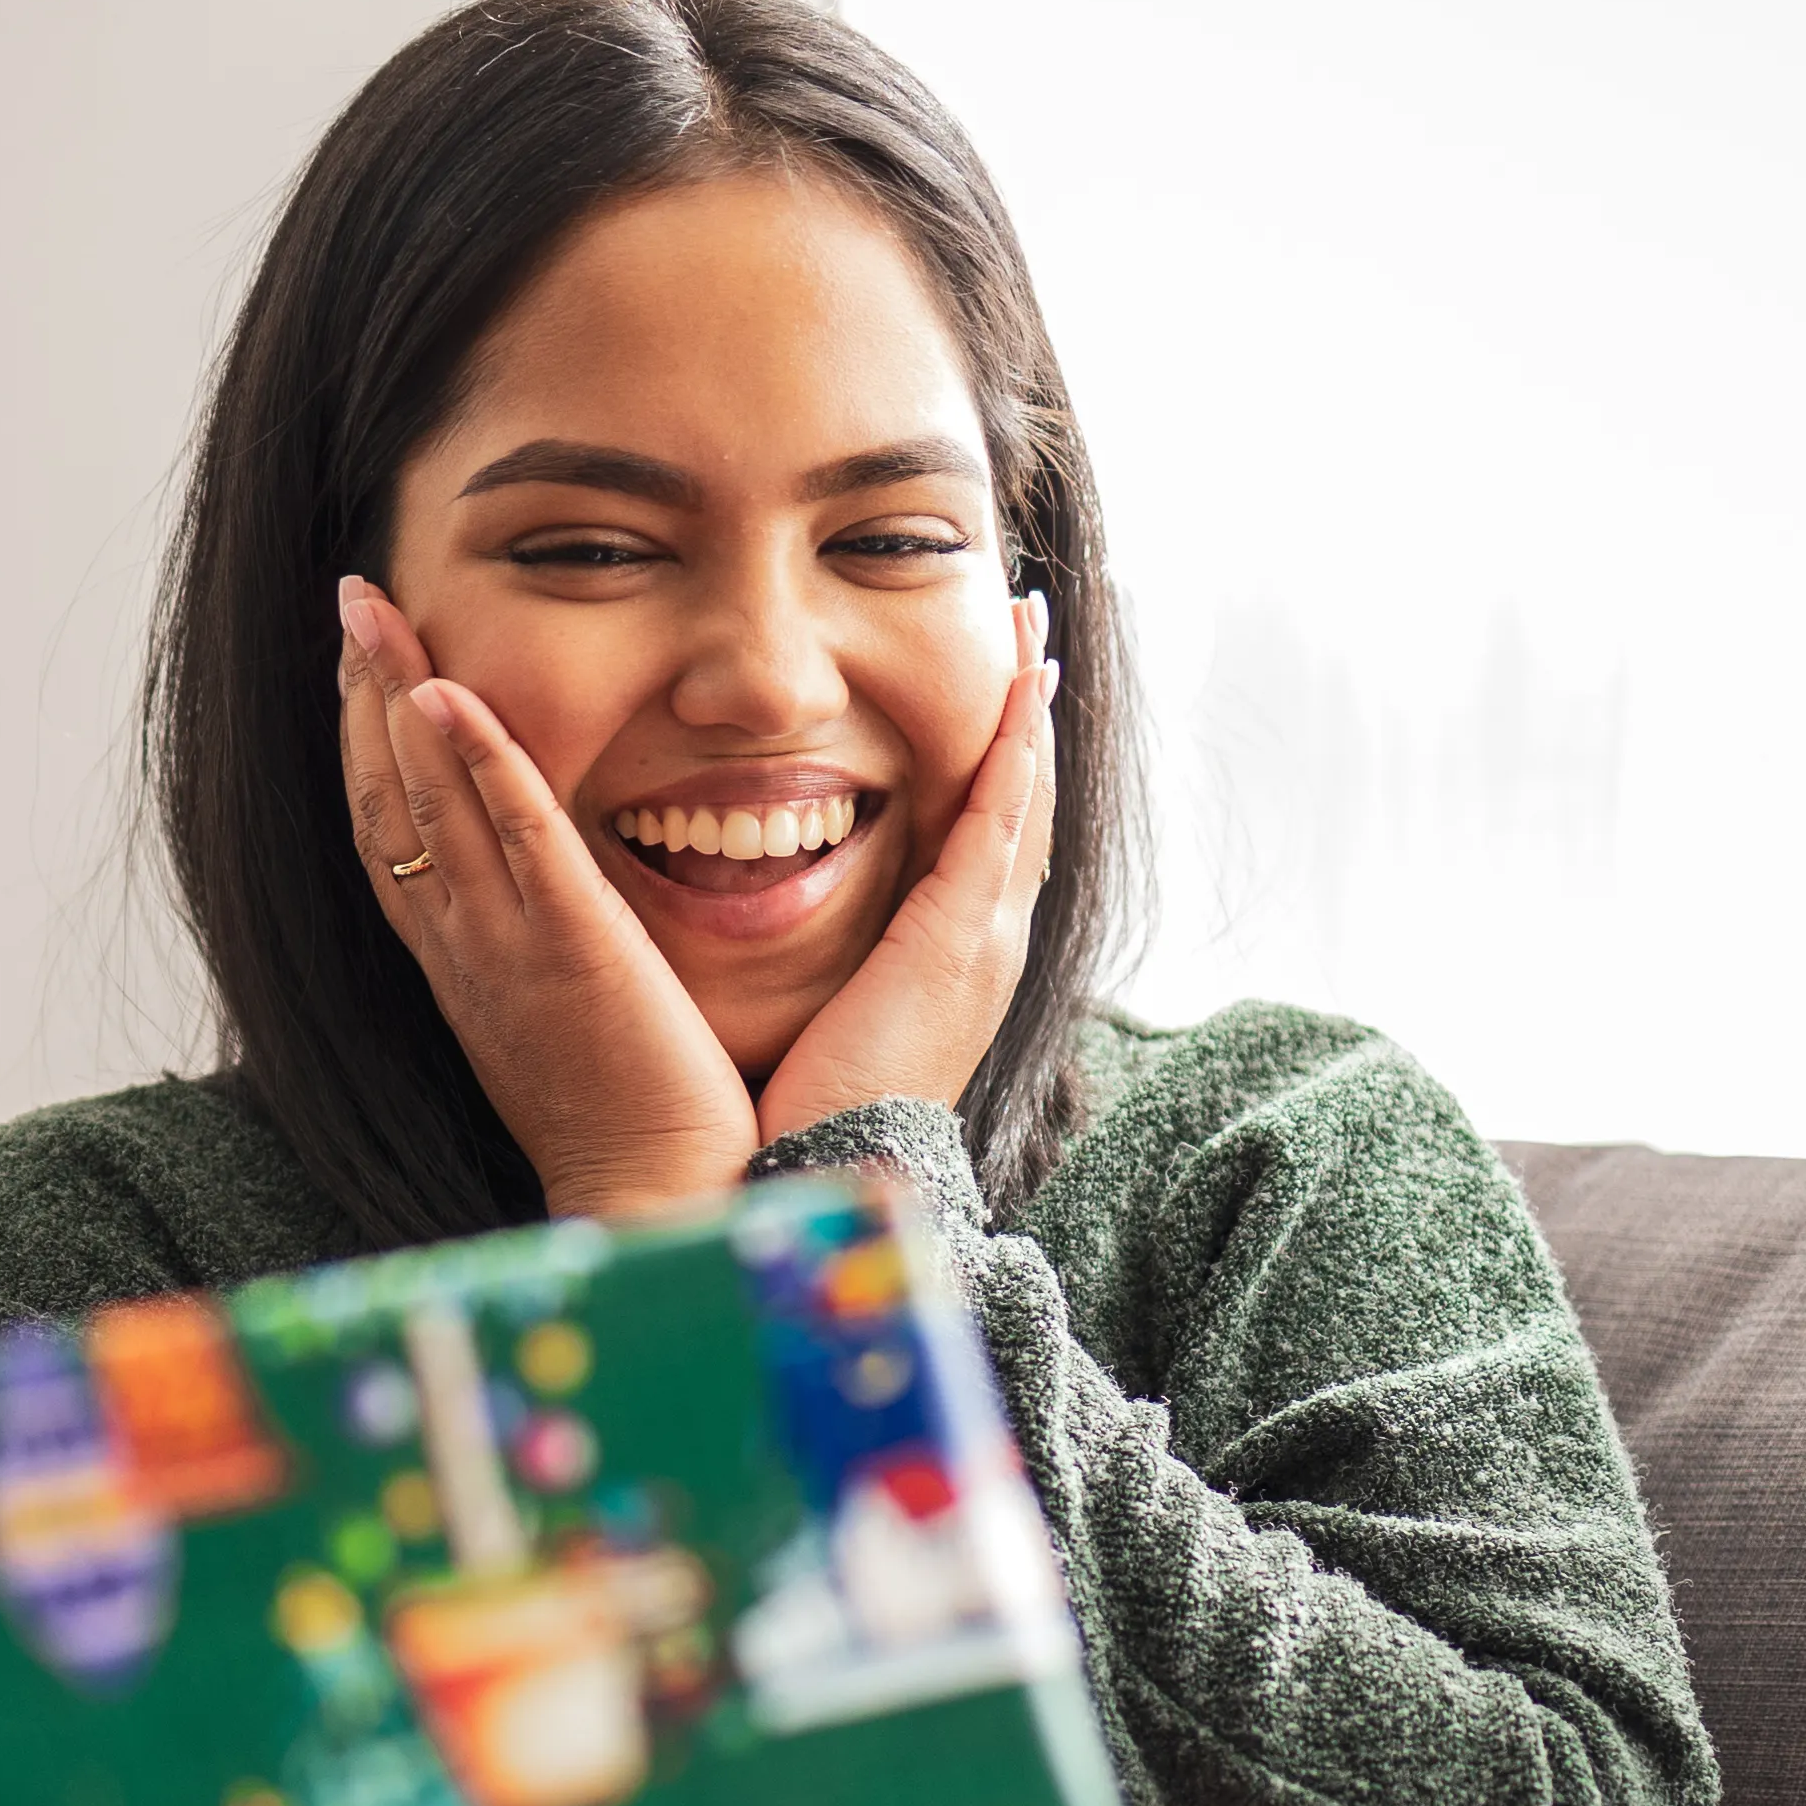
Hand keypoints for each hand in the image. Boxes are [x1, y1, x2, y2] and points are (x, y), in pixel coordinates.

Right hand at [337, 577, 760, 1217]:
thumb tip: (556, 902)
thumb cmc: (631, 1123)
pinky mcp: (572, 953)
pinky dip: (478, 765)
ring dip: (397, 698)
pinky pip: (515, 841)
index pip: (389, 833)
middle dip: (361, 692)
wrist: (655, 1202)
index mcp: (462, 963)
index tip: (363, 661)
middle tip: (352, 598)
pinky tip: (450, 696)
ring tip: (377, 611)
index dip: (366, 742)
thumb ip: (547, 950)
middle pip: (385, 799)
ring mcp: (508, 948)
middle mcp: (464, 948)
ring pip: (426, 805)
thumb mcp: (560, 1022)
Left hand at [754, 591, 1058, 1143]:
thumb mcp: (825, 1009)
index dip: (1000, 756)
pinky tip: (1019, 693)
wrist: (819, 1174)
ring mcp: (983, 940)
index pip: (987, 833)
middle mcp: (986, 943)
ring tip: (1034, 633)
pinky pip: (998, 825)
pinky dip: (1014, 755)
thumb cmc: (802, 1109)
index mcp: (954, 959)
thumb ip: (825, 953)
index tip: (1000, 685)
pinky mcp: (958, 940)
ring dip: (1030, 711)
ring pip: (1023, 798)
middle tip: (1033, 630)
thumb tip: (771, 901)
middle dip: (1029, 714)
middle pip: (1023, 803)